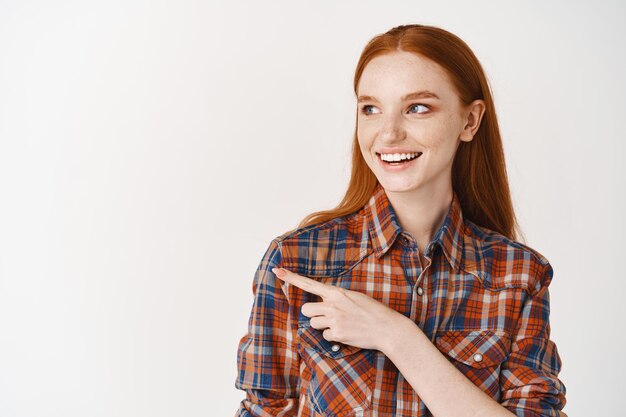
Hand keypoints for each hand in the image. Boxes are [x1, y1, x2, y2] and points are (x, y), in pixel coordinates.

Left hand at [272, 267, 407, 351]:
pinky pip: (326, 336)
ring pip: (314, 324)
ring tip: (341, 324)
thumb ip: (337, 299)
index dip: (291, 278)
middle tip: (326, 316)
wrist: (386, 328)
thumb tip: (324, 305)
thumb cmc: (372, 312)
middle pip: (305, 310)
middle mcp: (332, 304)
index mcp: (336, 292)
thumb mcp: (354, 297)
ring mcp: (334, 319)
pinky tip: (347, 333)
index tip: (276, 270)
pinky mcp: (337, 333)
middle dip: (312, 314)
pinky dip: (334, 337)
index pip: (309, 284)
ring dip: (324, 326)